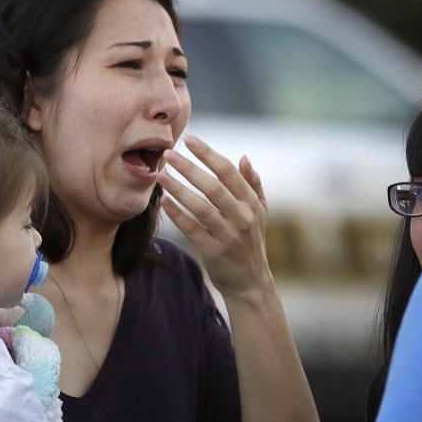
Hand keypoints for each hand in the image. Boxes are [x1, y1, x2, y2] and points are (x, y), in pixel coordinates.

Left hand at [158, 135, 271, 295]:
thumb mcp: (260, 213)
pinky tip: (164, 202)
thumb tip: (244, 157)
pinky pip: (192, 230)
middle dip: (190, 168)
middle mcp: (242, 217)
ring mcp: (228, 235)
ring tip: (161, 176)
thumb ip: (253, 184)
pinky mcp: (214, 251)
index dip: (208, 154)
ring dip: (179, 190)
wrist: (250, 282)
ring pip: (201, 207)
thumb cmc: (251, 241)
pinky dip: (178, 215)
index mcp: (252, 203)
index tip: (189, 139)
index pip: (229, 172)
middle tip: (168, 153)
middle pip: (214, 187)